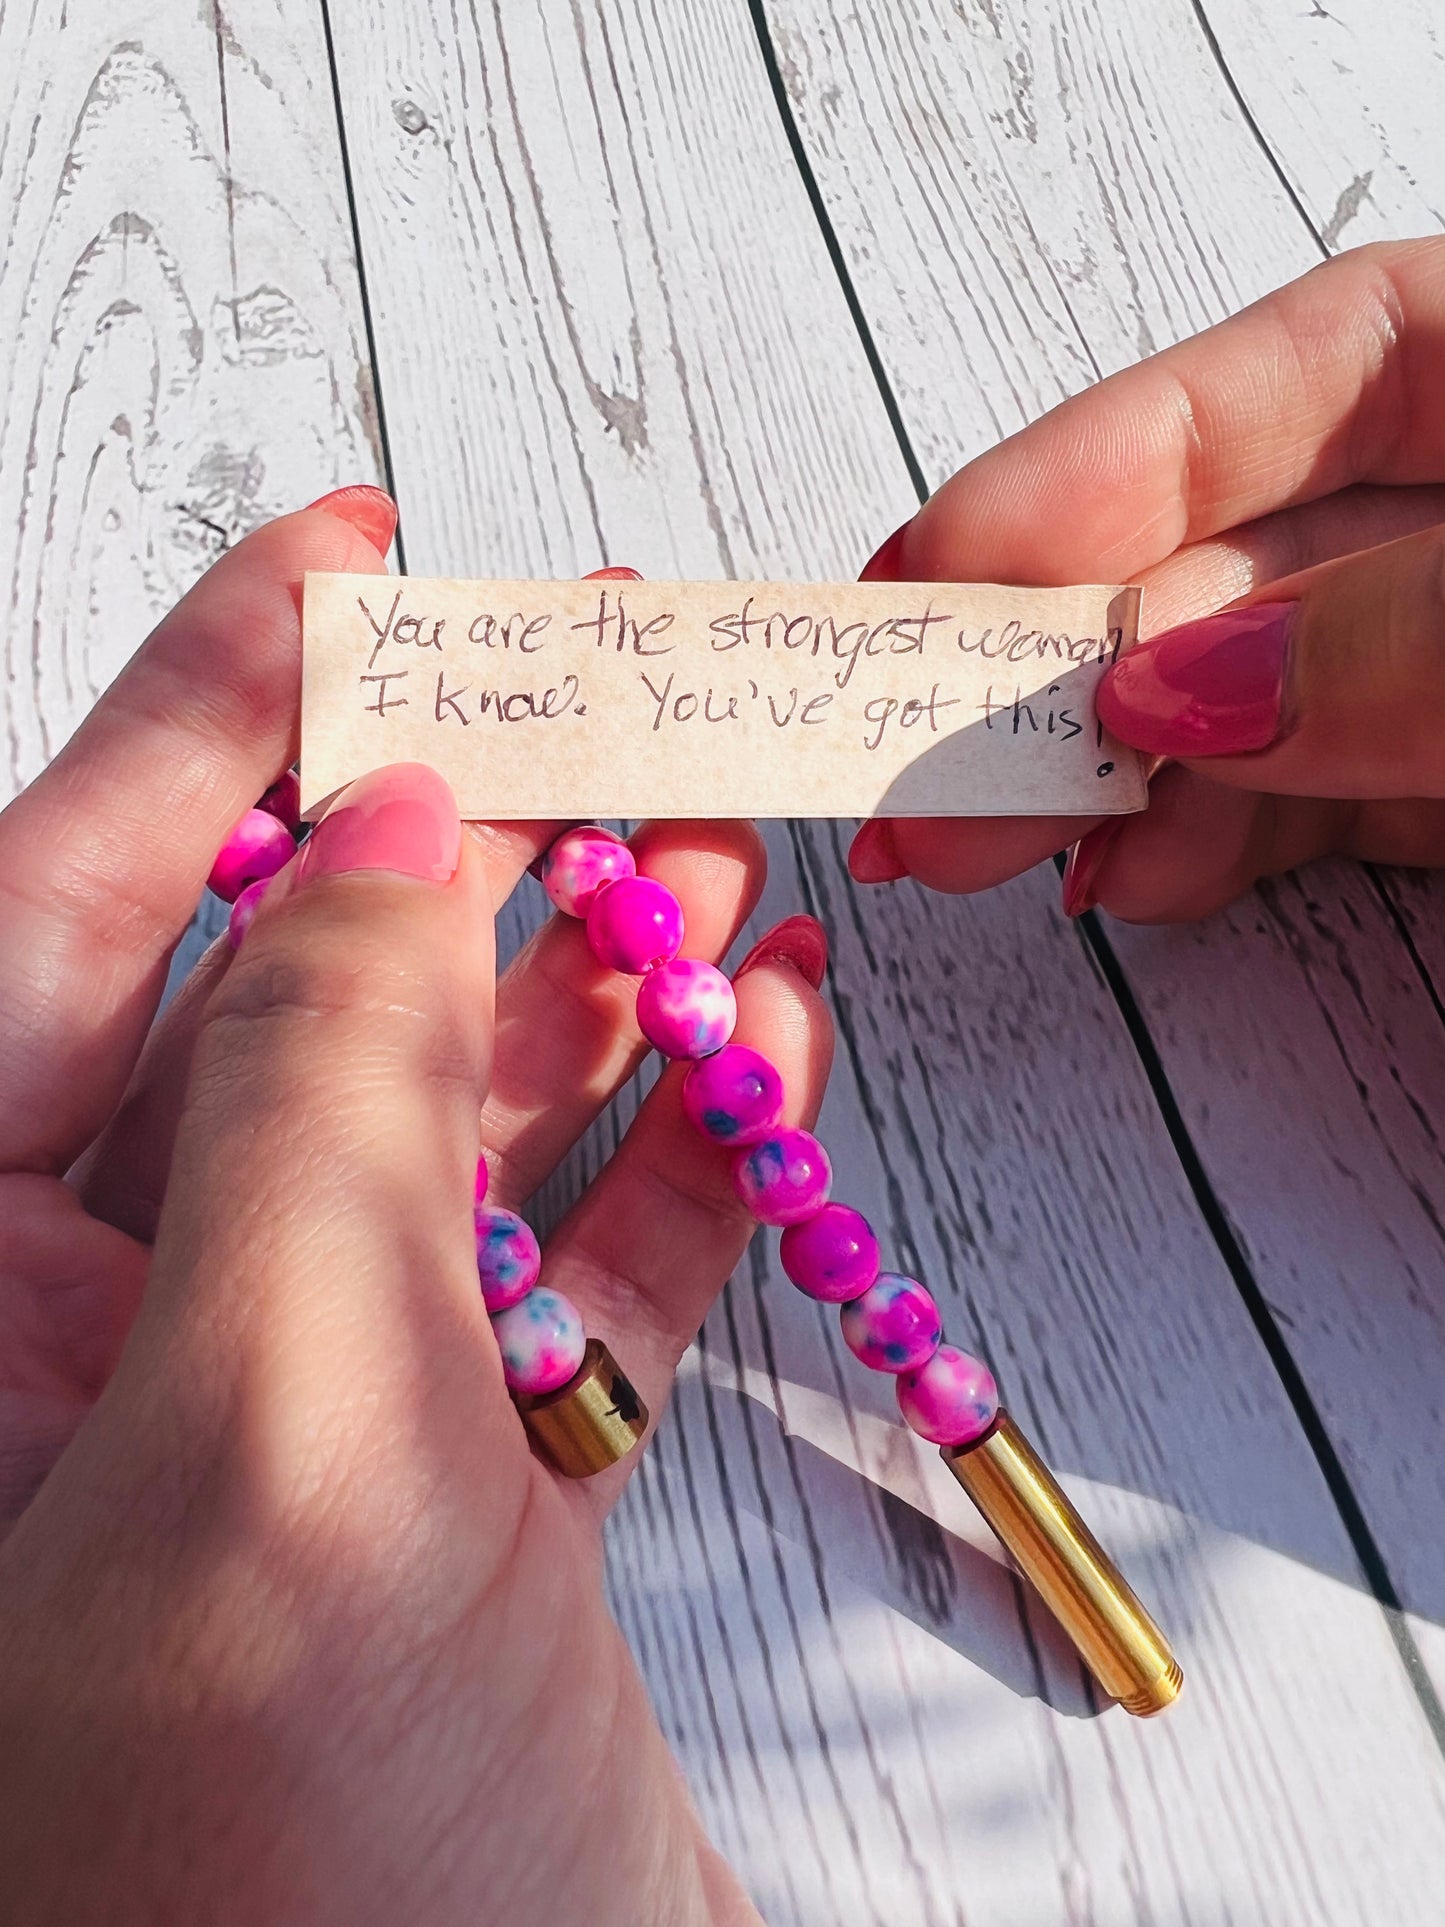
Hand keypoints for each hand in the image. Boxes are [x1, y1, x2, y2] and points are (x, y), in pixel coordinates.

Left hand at [0, 506, 831, 1924]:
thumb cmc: (297, 1903)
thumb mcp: (277, 1442)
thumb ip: (311, 1099)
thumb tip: (386, 834)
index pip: (55, 919)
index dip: (210, 715)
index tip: (354, 559)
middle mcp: (98, 1340)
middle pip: (282, 992)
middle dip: (455, 825)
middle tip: (603, 679)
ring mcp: (295, 1410)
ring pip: (441, 1111)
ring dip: (592, 971)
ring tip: (719, 834)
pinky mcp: (463, 1486)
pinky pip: (558, 1255)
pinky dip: (669, 1144)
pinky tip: (770, 1037)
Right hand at [849, 236, 1444, 920]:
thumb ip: (1400, 636)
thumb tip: (1181, 688)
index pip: (1289, 374)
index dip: (1097, 463)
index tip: (948, 565)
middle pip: (1233, 553)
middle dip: (1065, 656)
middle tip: (927, 756)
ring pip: (1251, 699)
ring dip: (1108, 773)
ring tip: (984, 841)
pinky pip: (1317, 801)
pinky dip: (1214, 844)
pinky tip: (1131, 875)